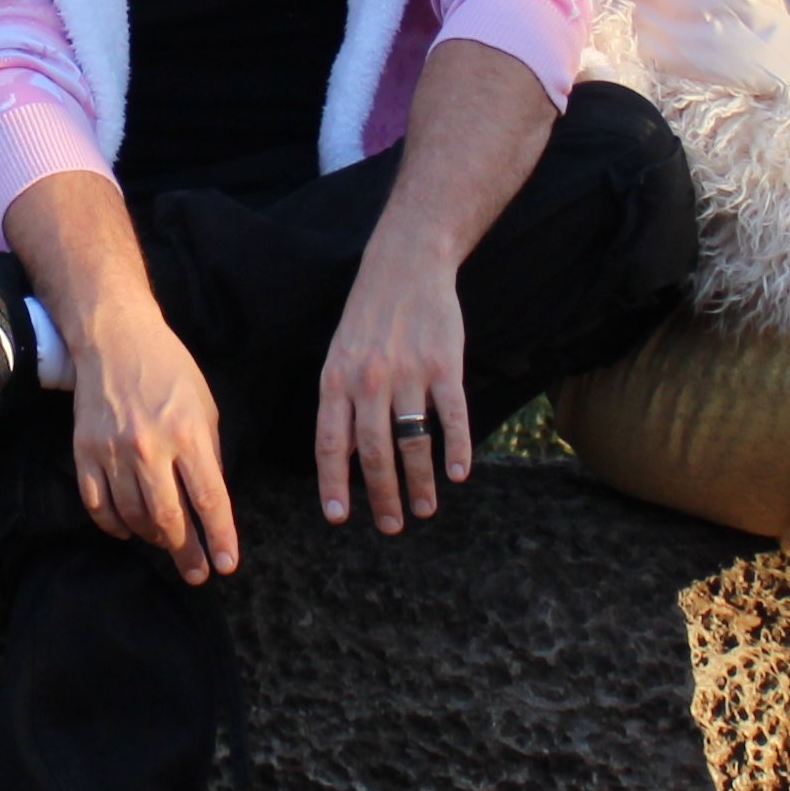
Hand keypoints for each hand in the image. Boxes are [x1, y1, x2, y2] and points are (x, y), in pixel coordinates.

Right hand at [65, 298, 237, 586]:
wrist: (115, 339)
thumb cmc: (169, 370)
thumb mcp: (205, 407)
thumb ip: (209, 454)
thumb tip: (210, 503)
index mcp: (188, 434)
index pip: (209, 499)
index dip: (218, 538)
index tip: (225, 565)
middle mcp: (150, 446)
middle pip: (169, 518)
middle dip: (186, 552)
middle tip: (196, 573)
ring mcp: (113, 451)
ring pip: (133, 517)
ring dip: (151, 538)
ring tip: (164, 542)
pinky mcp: (85, 452)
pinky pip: (98, 505)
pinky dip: (114, 525)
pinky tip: (127, 530)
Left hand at [314, 235, 471, 535]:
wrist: (405, 265)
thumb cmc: (369, 317)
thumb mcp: (340, 356)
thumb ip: (341, 403)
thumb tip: (345, 457)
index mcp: (336, 381)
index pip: (331, 443)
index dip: (334, 483)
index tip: (340, 517)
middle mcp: (368, 381)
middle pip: (374, 452)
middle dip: (383, 496)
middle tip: (392, 525)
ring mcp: (407, 373)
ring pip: (412, 442)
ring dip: (420, 482)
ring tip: (425, 508)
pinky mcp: (443, 364)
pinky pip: (451, 416)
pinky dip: (456, 448)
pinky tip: (458, 473)